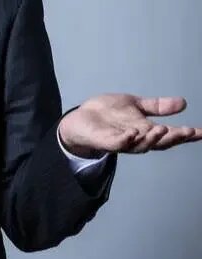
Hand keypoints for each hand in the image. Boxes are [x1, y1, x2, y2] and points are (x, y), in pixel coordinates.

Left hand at [59, 94, 201, 157]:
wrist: (80, 117)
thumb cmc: (107, 114)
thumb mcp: (136, 105)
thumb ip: (157, 107)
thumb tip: (183, 103)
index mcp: (145, 131)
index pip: (170, 135)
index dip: (187, 135)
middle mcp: (136, 139)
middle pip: (158, 143)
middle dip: (173, 138)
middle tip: (187, 132)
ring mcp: (120, 141)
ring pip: (140, 146)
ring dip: (152, 140)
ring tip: (163, 130)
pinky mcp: (104, 141)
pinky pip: (116, 144)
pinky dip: (125, 140)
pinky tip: (133, 133)